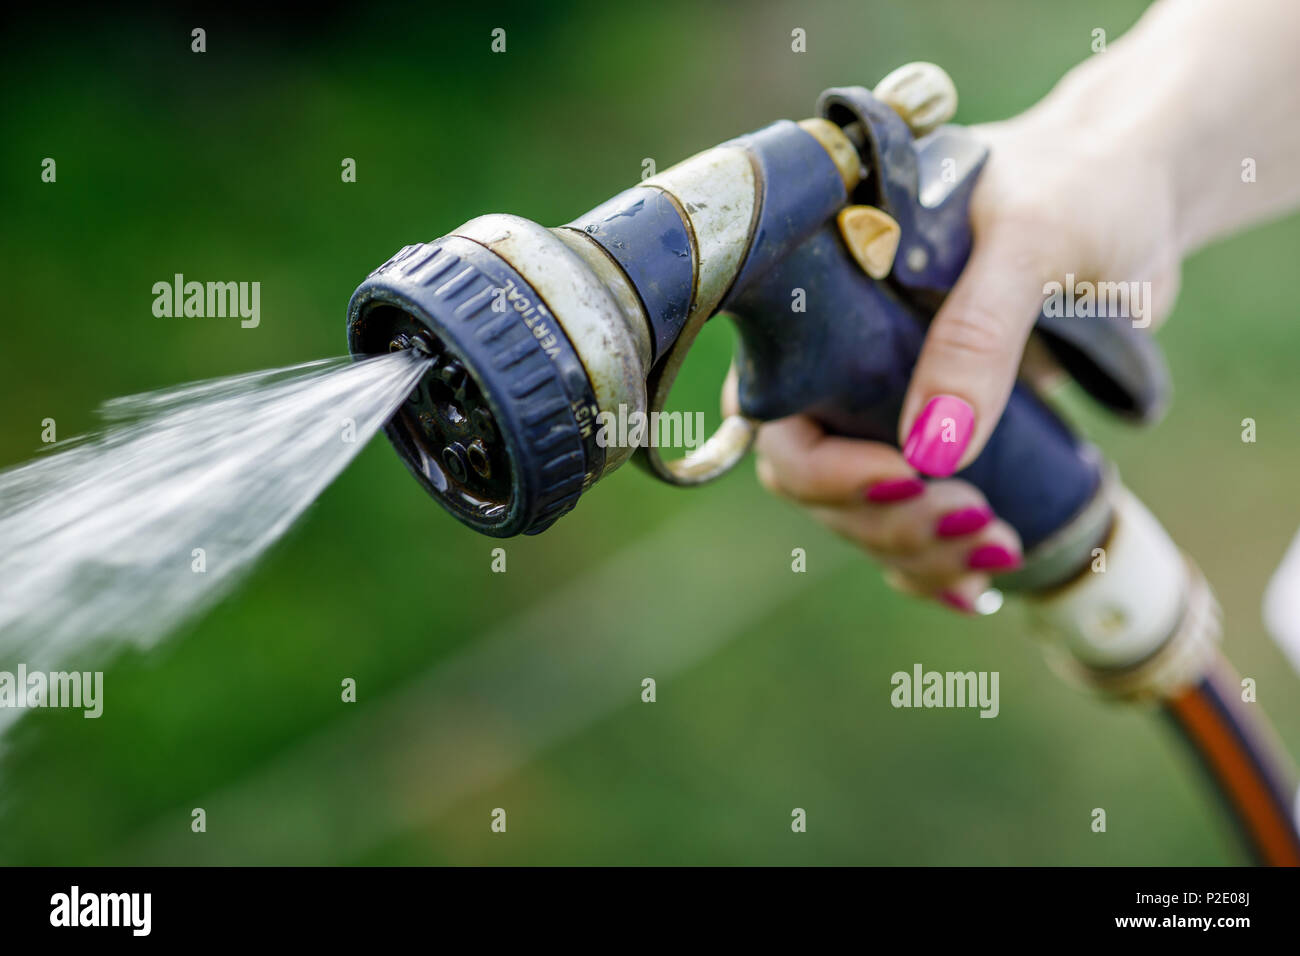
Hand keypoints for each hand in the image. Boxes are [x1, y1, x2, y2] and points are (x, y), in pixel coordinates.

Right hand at [731, 103, 1182, 612]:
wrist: (1132, 192)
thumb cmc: (1073, 185)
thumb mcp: (1028, 239)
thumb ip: (977, 333)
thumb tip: (929, 451)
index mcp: (825, 299)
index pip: (772, 407)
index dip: (819, 463)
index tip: (903, 475)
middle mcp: (840, 359)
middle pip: (811, 477)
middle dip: (879, 519)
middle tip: (969, 516)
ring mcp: (886, 403)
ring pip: (860, 512)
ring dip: (914, 550)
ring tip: (997, 545)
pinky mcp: (940, 436)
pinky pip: (911, 519)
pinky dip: (935, 562)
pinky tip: (977, 582)